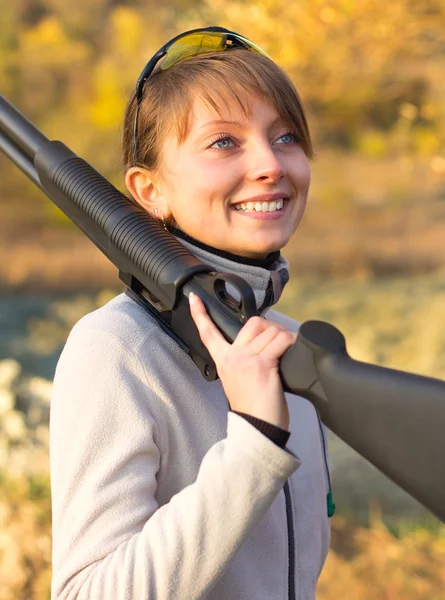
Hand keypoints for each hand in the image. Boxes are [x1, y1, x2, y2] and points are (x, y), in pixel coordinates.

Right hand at [189, 293, 296, 429]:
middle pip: (254, 323)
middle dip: (271, 328)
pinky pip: (281, 341)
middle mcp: (232, 357)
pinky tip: (294, 352)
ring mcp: (246, 360)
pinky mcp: (262, 365)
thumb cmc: (254, 409)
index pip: (208, 333)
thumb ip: (245, 359)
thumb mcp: (239, 380)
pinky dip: (292, 343)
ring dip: (285, 338)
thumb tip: (266, 341)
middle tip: (279, 344)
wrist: (258, 430)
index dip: (200, 314)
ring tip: (288, 353)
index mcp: (223, 361)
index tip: (194, 298)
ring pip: (271, 331)